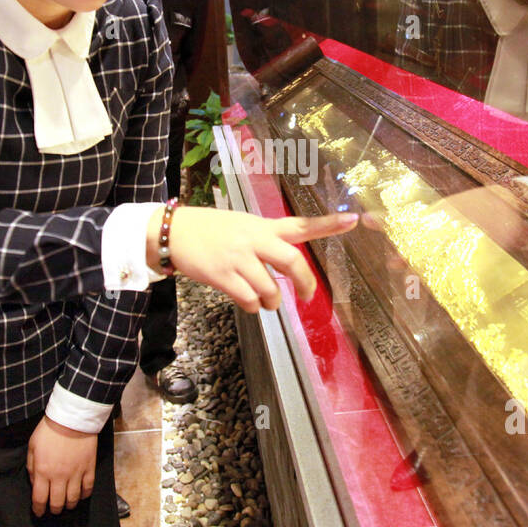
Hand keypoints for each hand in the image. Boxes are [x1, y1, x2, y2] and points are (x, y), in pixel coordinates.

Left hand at [26, 416, 97, 516]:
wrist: (72, 419)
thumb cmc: (49, 431)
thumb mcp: (32, 446)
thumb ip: (31, 467)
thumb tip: (34, 482)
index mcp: (42, 471)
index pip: (39, 499)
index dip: (38, 509)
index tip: (39, 512)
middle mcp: (59, 476)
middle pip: (57, 503)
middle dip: (54, 510)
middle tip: (53, 509)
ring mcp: (75, 473)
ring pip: (73, 499)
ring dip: (69, 505)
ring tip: (67, 505)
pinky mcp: (88, 468)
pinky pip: (87, 488)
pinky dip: (84, 495)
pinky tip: (80, 495)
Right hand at [148, 207, 358, 312]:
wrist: (173, 232)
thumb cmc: (210, 231)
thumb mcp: (242, 225)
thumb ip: (265, 241)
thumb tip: (286, 269)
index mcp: (262, 225)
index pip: (301, 224)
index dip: (329, 224)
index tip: (354, 219)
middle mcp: (254, 239)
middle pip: (293, 261)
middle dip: (305, 283)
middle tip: (307, 295)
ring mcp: (239, 258)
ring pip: (270, 289)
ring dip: (272, 302)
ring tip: (267, 302)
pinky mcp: (223, 276)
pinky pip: (249, 300)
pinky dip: (253, 307)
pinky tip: (248, 302)